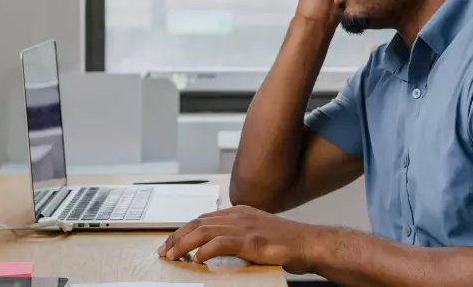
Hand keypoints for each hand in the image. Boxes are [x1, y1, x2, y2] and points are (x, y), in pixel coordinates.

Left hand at [157, 205, 324, 273]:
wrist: (308, 243)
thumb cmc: (285, 243)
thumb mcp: (256, 234)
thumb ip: (237, 236)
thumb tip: (214, 248)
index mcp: (239, 212)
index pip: (203, 219)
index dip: (184, 231)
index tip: (171, 243)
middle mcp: (238, 215)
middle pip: (198, 223)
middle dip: (177, 237)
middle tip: (164, 251)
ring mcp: (244, 226)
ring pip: (203, 231)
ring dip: (184, 245)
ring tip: (173, 256)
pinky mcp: (249, 241)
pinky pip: (219, 244)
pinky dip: (204, 251)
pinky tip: (197, 259)